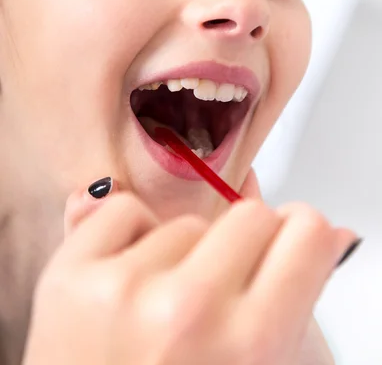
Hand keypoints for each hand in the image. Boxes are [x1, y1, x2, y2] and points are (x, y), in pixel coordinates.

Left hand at [23, 176, 358, 364]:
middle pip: (251, 214)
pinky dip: (132, 238)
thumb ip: (293, 308)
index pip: (306, 233)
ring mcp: (124, 288)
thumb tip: (330, 237)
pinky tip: (124, 286)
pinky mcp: (69, 275)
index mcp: (248, 347)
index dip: (300, 240)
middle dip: (245, 247)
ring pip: (188, 222)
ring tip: (161, 310)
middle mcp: (188, 310)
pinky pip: (125, 209)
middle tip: (223, 288)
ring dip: (184, 256)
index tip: (288, 250)